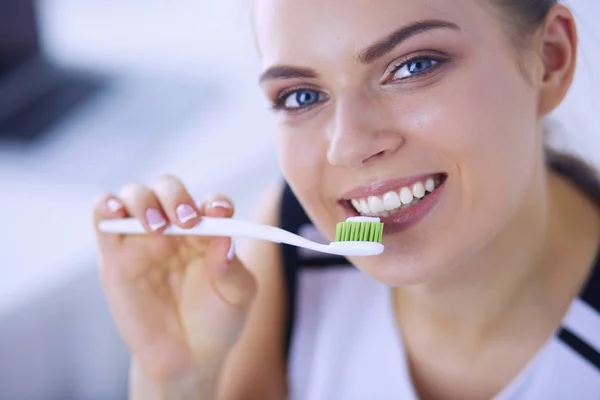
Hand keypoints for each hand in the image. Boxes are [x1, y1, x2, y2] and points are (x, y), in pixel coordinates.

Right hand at [93, 175, 256, 389]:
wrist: (186, 358)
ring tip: (156, 226)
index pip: (210, 203)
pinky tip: (115, 210)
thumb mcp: (237, 298)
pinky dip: (106, 206)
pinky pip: (104, 220)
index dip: (215, 203)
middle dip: (176, 197)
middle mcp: (175, 228)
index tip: (220, 213)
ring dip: (143, 200)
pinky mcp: (115, 256)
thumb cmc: (217, 321)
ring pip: (135, 195)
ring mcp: (143, 239)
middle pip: (169, 189)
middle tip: (186, 221)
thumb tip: (224, 241)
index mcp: (208, 232)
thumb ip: (232, 270)